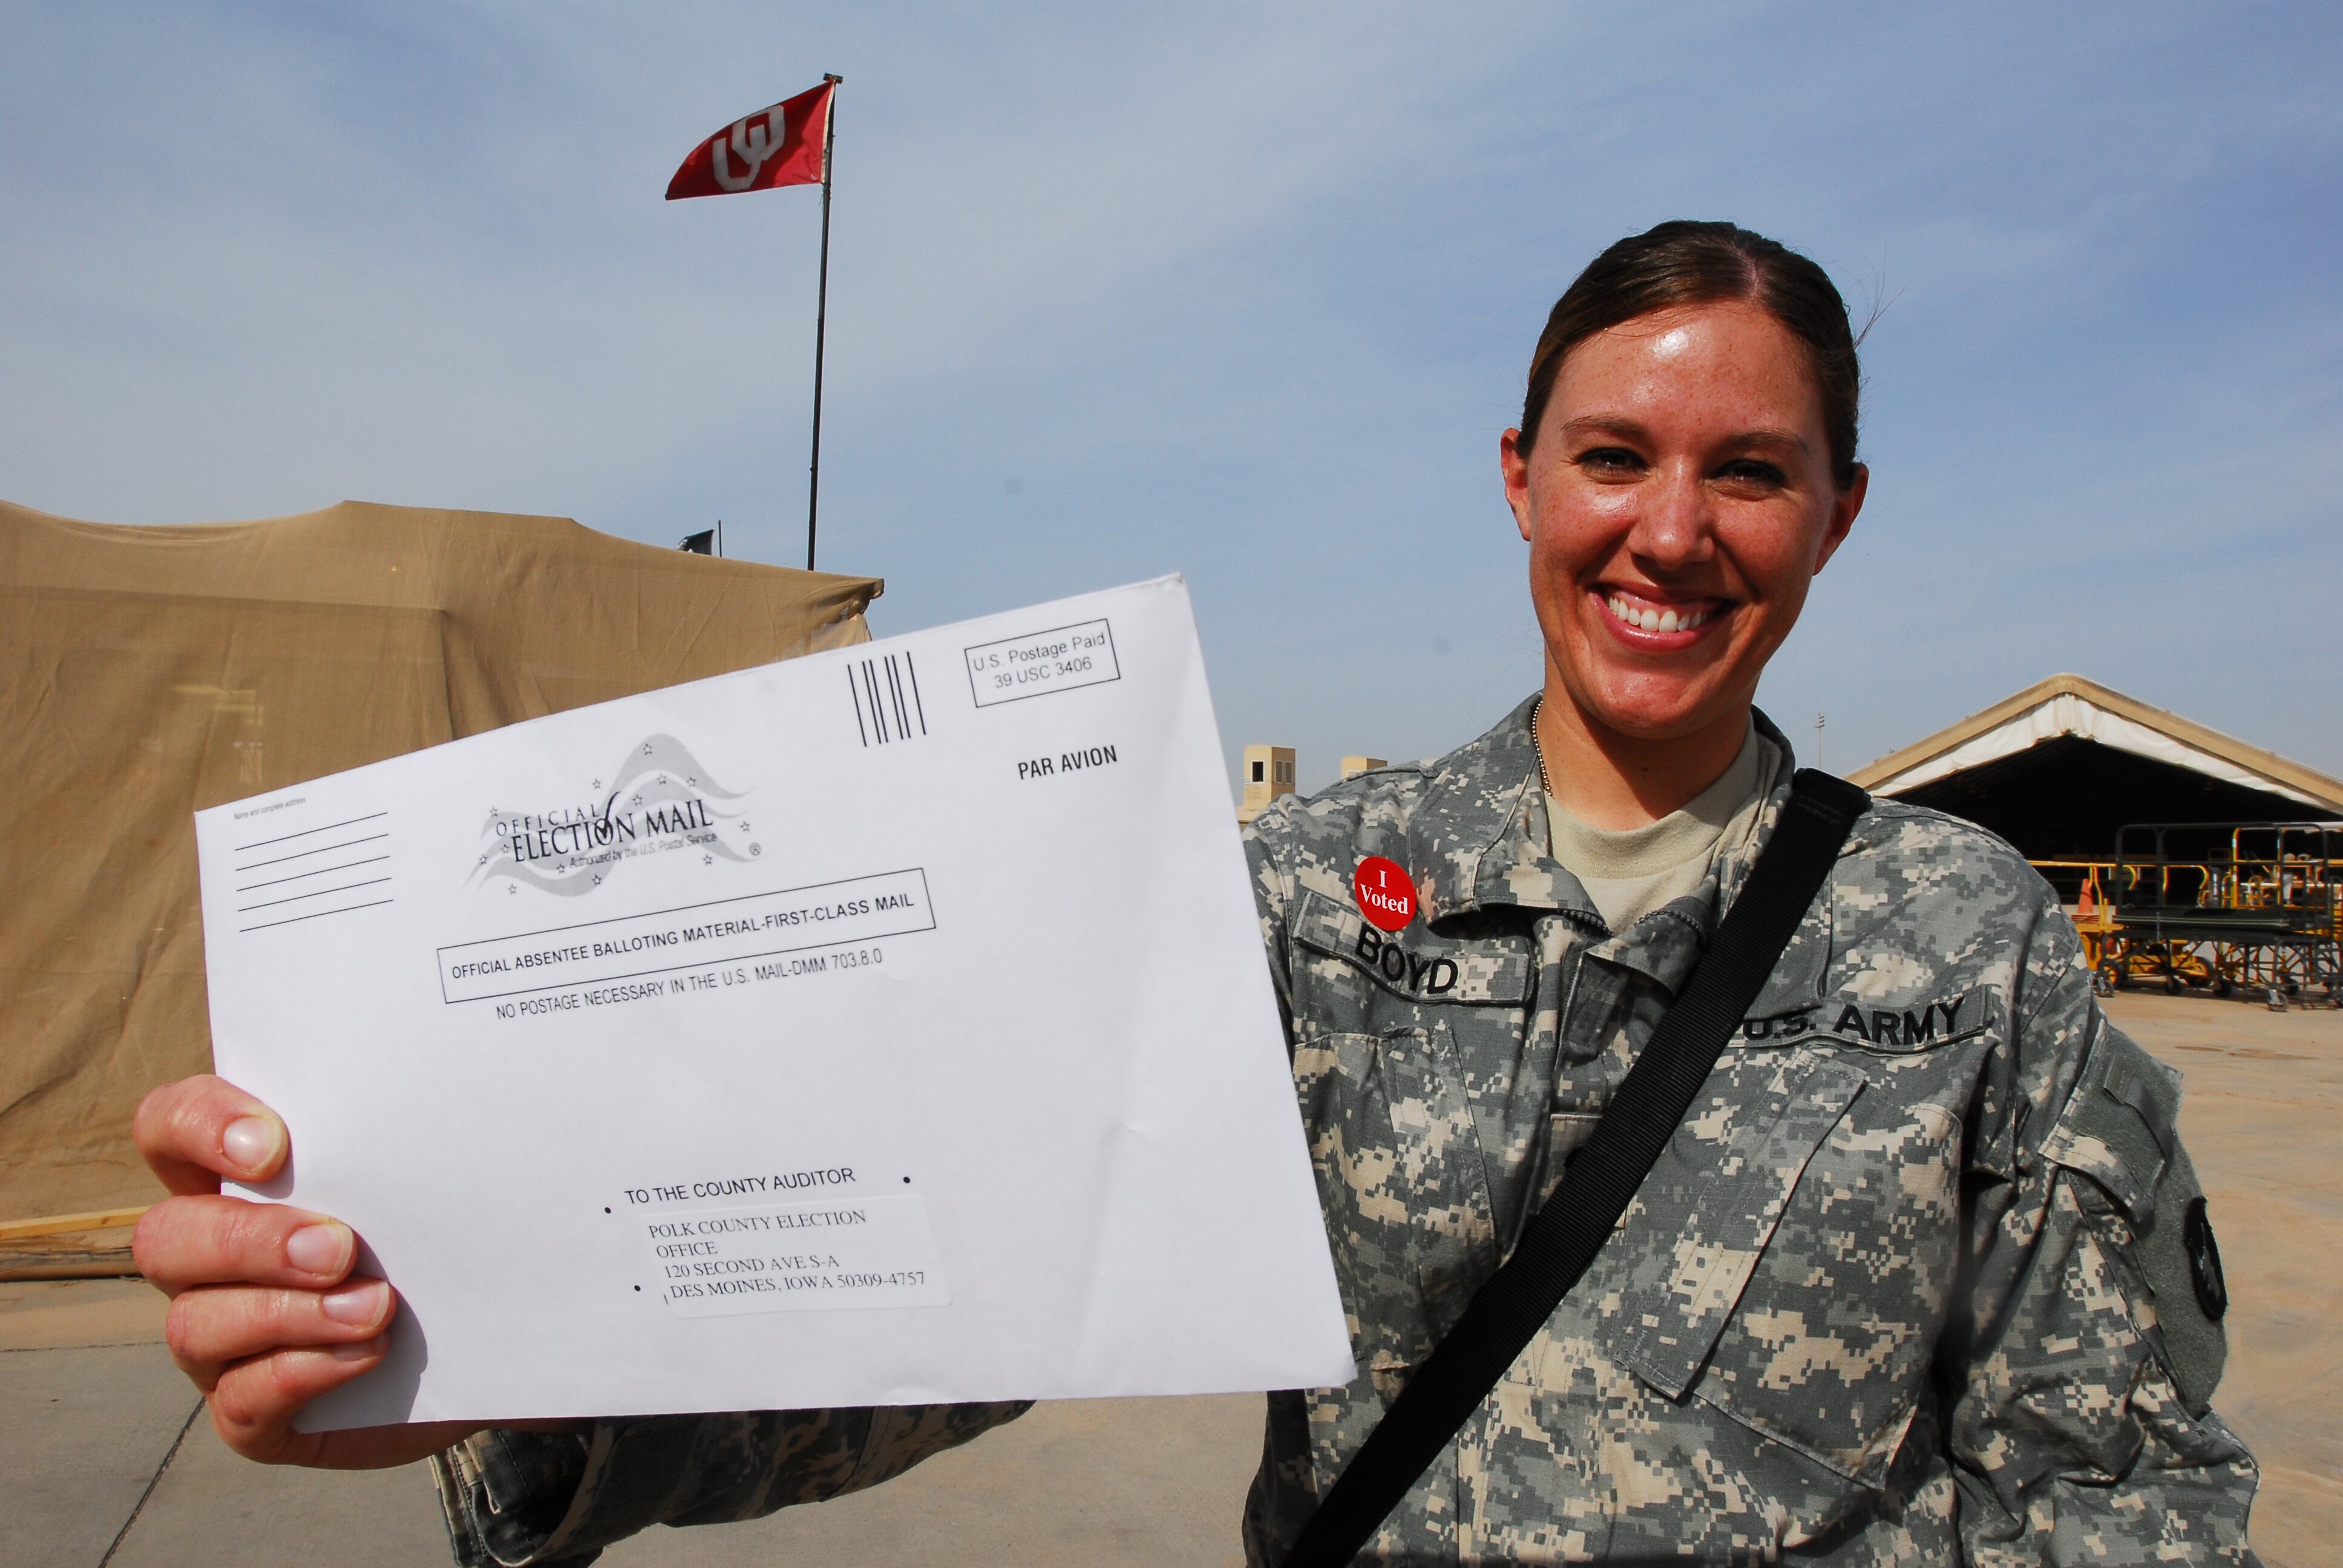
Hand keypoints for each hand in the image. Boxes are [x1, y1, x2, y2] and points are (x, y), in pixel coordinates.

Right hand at [131, 1074, 480, 1466]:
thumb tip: (439, 1091)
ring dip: (289, 1314)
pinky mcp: (253, 1413)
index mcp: (235, 1181)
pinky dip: (303, 1373)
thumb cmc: (444, 1233)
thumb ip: (399, 1137)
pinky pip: (241, 1402)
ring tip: (377, 1306)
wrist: (488, 1337)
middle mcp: (208, 1261)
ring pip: (195, 1325)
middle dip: (250, 1241)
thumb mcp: (424, 1176)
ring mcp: (220, 1341)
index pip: (170, 1127)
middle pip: (164, 1237)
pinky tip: (366, 1354)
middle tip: (340, 1247)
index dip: (199, 1126)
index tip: (276, 1146)